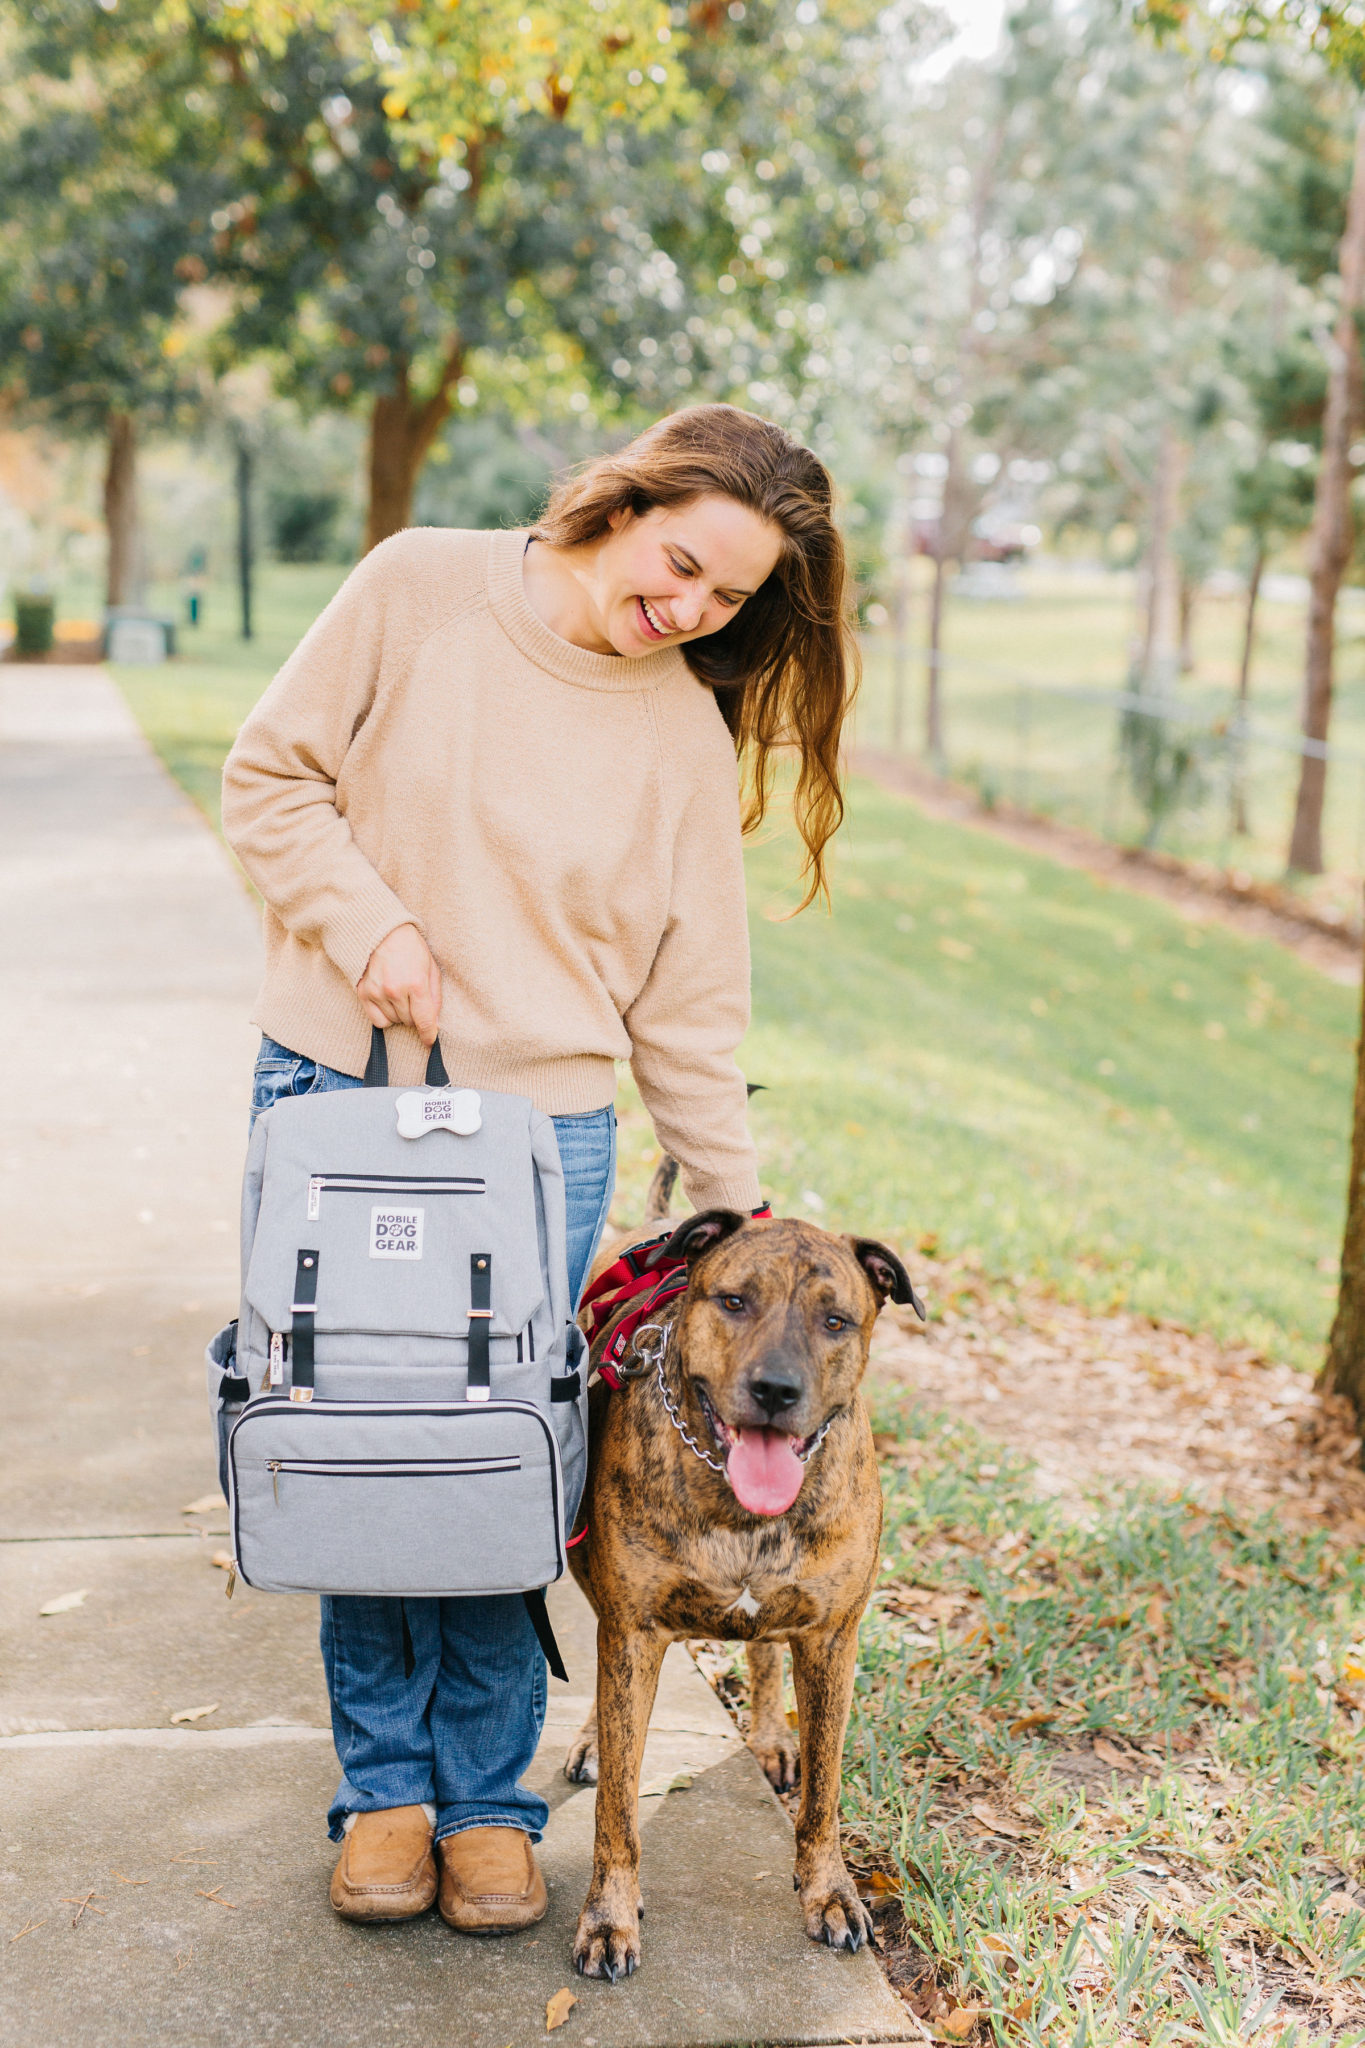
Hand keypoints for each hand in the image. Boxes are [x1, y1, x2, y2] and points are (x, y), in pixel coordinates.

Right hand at [357, 924, 441, 1045]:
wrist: (383, 932)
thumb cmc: (411, 949)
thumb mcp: (431, 968)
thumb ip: (435, 997)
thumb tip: (435, 1022)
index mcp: (416, 983)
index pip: (424, 1020)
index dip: (429, 1034)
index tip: (430, 1041)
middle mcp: (395, 991)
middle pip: (409, 1022)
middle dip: (414, 1015)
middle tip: (413, 998)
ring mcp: (377, 993)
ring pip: (394, 1022)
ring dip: (399, 1014)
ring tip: (400, 995)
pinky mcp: (363, 993)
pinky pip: (377, 1020)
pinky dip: (385, 1016)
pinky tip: (388, 1003)